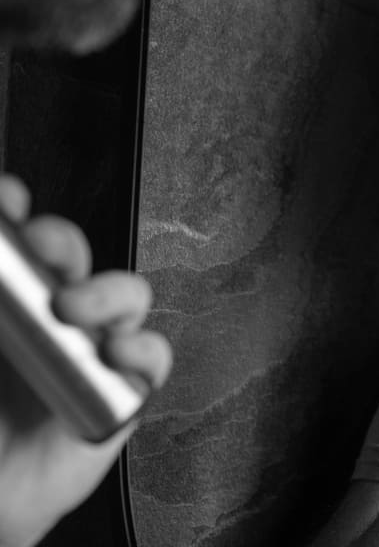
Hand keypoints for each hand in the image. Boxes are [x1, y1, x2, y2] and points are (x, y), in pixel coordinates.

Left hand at [0, 174, 171, 546]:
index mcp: (12, 301)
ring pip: (127, 296)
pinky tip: (114, 355)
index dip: (18, 213)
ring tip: (74, 309)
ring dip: (107, 292)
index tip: (8, 199)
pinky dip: (141, 351)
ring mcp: (94, 349)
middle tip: (39, 248)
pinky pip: (153, 358)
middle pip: (74, 255)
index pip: (23, 240)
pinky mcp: (126, 389)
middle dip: (60, 241)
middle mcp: (54, 317)